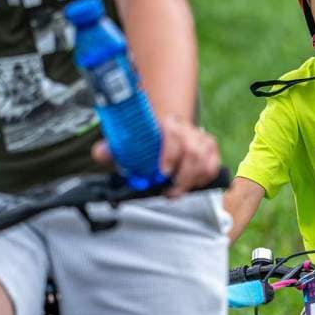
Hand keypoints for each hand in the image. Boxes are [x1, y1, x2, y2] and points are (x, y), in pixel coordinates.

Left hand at [92, 115, 220, 197]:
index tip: (162, 172)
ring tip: (175, 191)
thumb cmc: (145, 139)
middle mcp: (188, 129)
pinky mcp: (211, 151)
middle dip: (182, 177)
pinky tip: (189, 185)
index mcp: (167, 122)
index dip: (169, 155)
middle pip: (193, 152)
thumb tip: (101, 153)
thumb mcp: (126, 141)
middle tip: (169, 191)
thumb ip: (112, 147)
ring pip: (206, 162)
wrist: (165, 127)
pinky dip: (202, 180)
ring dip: (191, 181)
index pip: (173, 135)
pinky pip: (213, 168)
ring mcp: (202, 140)